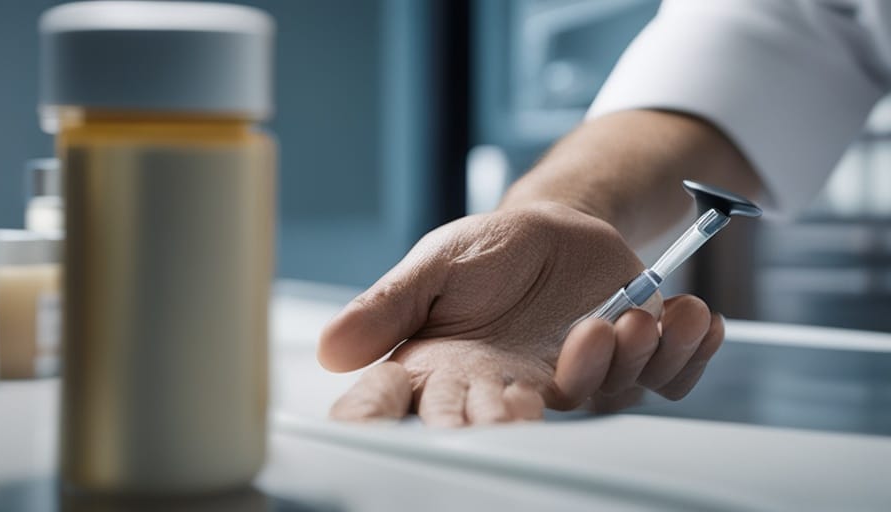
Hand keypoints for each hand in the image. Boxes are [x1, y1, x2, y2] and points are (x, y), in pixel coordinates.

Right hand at [318, 203, 723, 426]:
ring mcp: (577, 381)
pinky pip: (663, 377)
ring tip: (626, 316)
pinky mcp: (630, 365)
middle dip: (529, 417)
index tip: (463, 416)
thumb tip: (328, 349)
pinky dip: (684, 350)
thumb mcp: (434, 265)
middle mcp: (512, 391)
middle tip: (537, 391)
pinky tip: (693, 316)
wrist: (557, 225)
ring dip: (619, 361)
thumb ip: (388, 306)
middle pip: (517, 429)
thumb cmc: (489, 249)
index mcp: (453, 373)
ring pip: (600, 399)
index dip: (441, 429)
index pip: (430, 419)